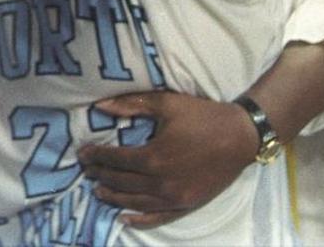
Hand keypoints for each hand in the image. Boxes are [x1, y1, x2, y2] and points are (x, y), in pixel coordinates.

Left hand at [78, 91, 255, 227]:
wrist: (240, 136)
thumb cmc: (202, 116)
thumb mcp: (165, 103)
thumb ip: (130, 104)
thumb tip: (99, 106)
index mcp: (153, 157)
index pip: (115, 159)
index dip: (96, 156)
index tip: (82, 153)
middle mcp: (161, 182)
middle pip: (122, 182)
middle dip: (101, 176)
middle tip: (86, 171)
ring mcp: (175, 197)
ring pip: (136, 201)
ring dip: (114, 198)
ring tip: (98, 192)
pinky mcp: (188, 204)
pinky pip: (160, 216)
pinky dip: (141, 219)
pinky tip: (126, 218)